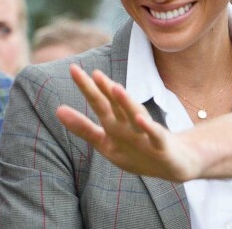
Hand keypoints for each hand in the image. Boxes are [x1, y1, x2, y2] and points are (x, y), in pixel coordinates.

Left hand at [56, 64, 198, 180]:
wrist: (174, 162)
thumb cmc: (136, 149)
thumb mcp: (105, 142)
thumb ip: (83, 127)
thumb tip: (57, 110)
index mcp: (114, 123)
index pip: (98, 102)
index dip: (86, 87)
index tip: (73, 69)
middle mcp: (128, 123)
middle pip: (113, 104)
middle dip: (102, 88)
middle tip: (91, 71)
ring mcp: (144, 132)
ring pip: (133, 115)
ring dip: (125, 102)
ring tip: (115, 88)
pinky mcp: (160, 143)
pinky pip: (153, 134)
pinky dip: (148, 127)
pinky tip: (140, 118)